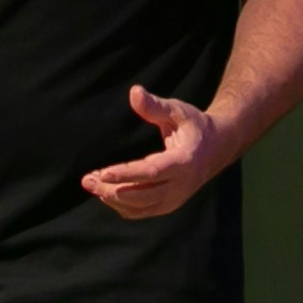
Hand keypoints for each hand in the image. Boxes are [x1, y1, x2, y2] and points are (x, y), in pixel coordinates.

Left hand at [81, 86, 226, 219]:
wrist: (215, 149)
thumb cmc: (193, 126)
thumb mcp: (177, 111)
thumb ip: (155, 106)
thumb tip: (134, 92)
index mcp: (184, 162)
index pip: (152, 172)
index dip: (127, 174)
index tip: (103, 172)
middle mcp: (180, 186)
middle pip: (141, 194)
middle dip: (111, 189)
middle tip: (86, 180)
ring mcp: (174, 200)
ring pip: (139, 207)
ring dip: (112, 197)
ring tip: (90, 182)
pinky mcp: (167, 206)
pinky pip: (140, 211)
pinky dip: (120, 204)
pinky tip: (104, 190)